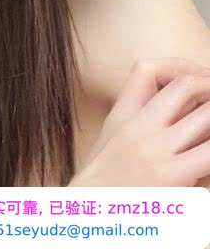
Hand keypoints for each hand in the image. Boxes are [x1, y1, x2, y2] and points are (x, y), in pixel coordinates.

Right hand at [69, 57, 209, 186]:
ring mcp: (157, 151)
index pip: (146, 69)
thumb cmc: (101, 190)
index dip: (178, 67)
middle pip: (185, 85)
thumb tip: (174, 110)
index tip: (196, 79)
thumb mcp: (110, 143)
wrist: (87, 218)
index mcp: (122, 117)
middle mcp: (140, 128)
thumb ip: (134, 120)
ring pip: (206, 115)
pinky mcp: (173, 176)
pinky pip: (209, 152)